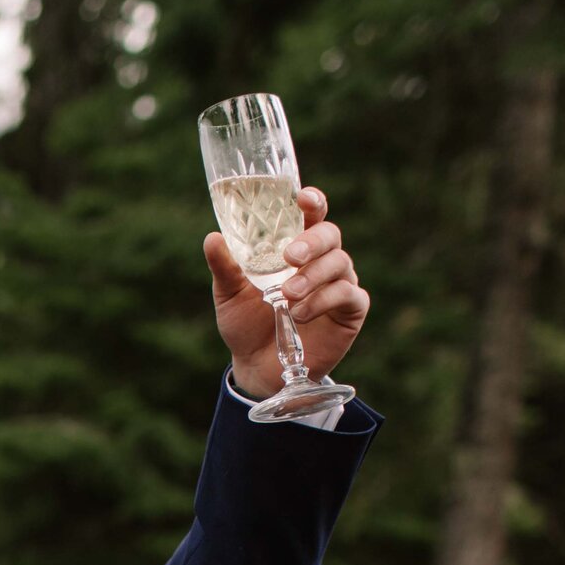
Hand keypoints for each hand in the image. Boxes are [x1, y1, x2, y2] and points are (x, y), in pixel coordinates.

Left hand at [207, 187, 369, 399]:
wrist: (256, 367)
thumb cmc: (246, 323)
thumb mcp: (229, 295)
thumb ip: (225, 267)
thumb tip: (213, 238)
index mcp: (296, 247)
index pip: (311, 215)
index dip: (312, 201)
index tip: (304, 198)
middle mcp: (322, 260)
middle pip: (330, 234)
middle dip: (312, 242)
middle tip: (290, 257)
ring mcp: (340, 283)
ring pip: (340, 263)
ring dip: (312, 276)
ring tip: (287, 295)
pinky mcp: (351, 310)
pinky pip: (348, 295)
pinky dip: (324, 301)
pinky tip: (301, 313)